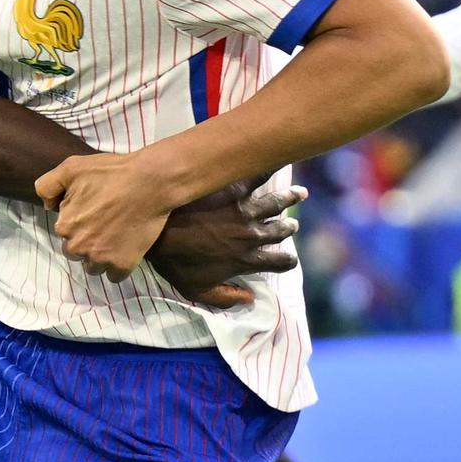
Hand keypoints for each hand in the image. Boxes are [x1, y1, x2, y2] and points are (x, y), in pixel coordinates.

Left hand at [33, 150, 177, 280]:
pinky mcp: (122, 265)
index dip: (78, 222)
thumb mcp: (71, 167)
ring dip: (100, 257)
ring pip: (93, 267)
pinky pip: (113, 276)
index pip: (63, 233)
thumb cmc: (112, 172)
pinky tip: (125, 249)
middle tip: (104, 224)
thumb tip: (47, 206)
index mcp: (65, 226)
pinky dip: (118, 266)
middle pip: (76, 253)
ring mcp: (101, 259)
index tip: (93, 211)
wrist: (151, 181)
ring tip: (115, 237)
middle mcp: (79, 247)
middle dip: (86, 242)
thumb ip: (47, 185)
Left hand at [146, 179, 306, 310]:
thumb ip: (225, 298)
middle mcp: (252, 235)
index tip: (288, 259)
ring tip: (300, 193)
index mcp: (246, 259)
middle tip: (292, 224)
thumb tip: (249, 300)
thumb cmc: (175, 264)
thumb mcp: (197, 291)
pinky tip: (276, 161)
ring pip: (277, 204)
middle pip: (281, 230)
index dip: (288, 261)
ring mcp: (245, 211)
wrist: (160, 232)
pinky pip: (257, 178)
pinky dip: (268, 170)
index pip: (280, 262)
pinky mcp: (234, 191)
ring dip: (291, 198)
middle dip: (289, 228)